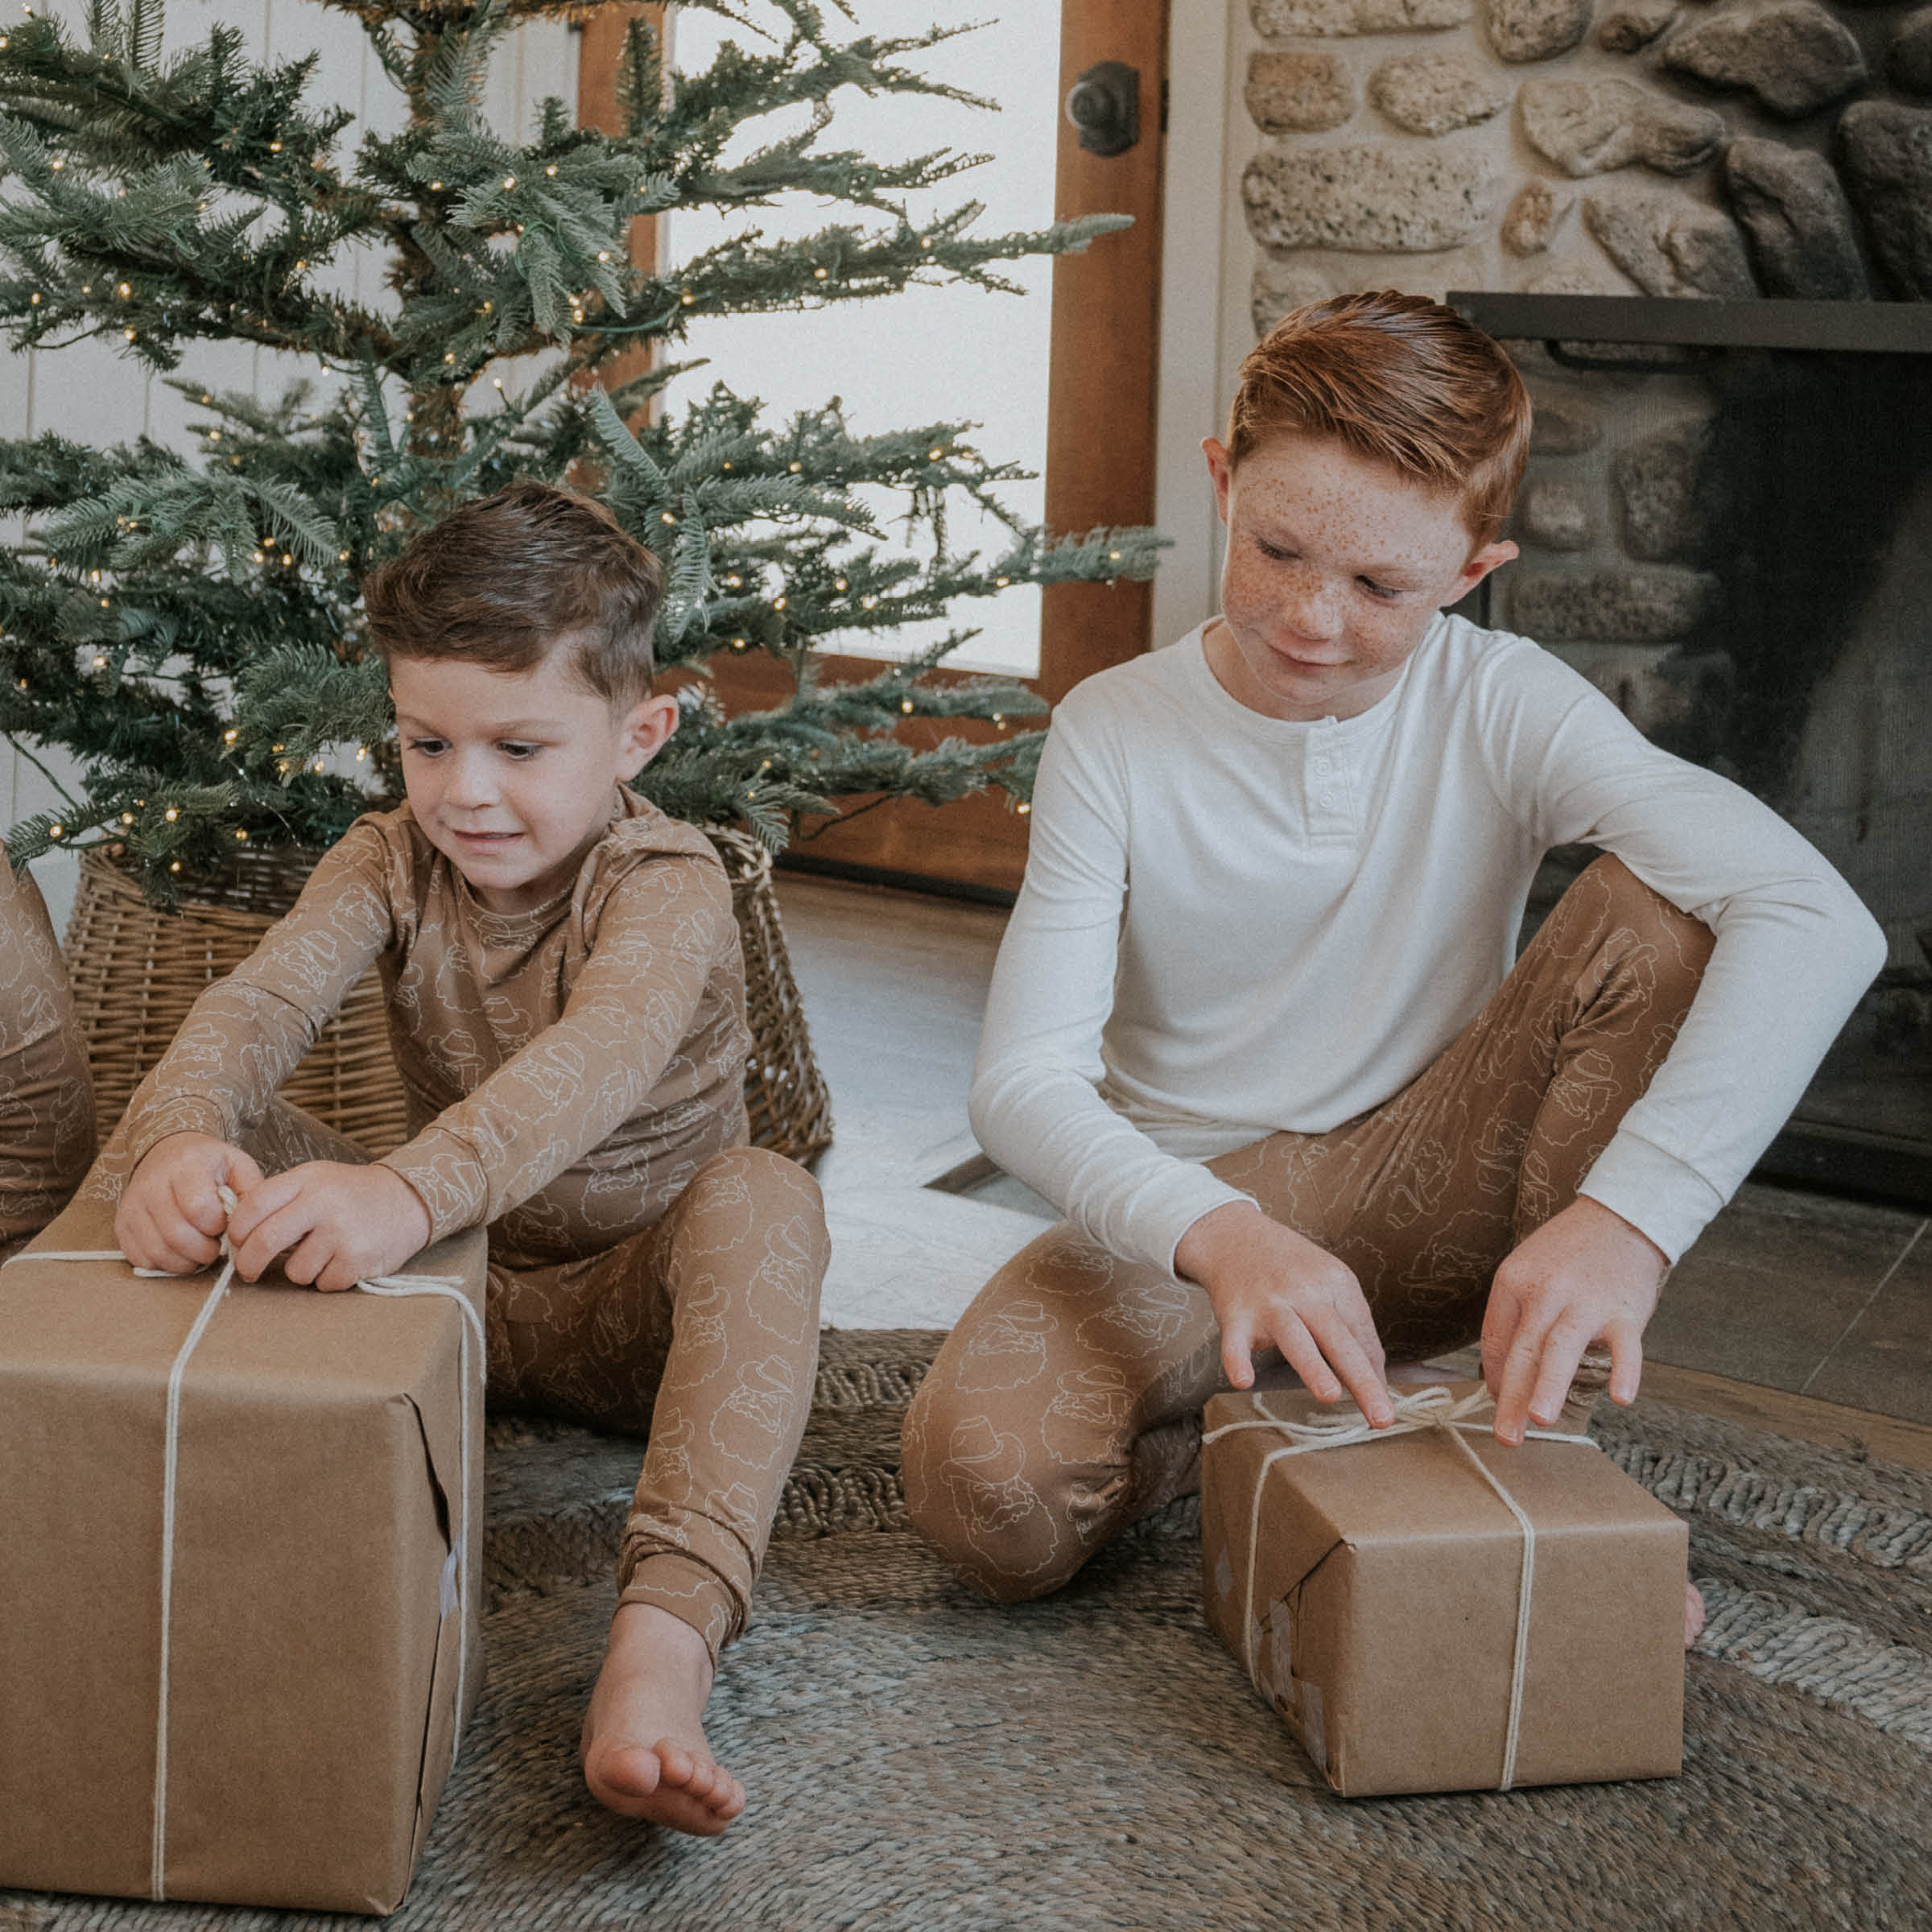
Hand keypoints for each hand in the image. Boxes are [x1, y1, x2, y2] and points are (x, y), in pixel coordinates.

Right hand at [117, 1133, 265, 1273]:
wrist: (167, 1153)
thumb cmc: (209, 1165)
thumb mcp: (238, 1166)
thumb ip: (252, 1192)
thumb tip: (259, 1224)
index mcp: (186, 1166)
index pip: (199, 1208)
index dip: (217, 1226)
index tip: (224, 1224)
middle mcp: (152, 1184)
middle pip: (177, 1235)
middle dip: (204, 1251)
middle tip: (215, 1247)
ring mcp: (133, 1205)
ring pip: (158, 1251)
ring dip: (186, 1261)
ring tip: (200, 1251)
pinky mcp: (122, 1224)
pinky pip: (141, 1258)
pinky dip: (164, 1264)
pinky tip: (179, 1252)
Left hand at [224, 1161, 431, 1292]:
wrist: (408, 1199)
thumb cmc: (352, 1193)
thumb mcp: (316, 1179)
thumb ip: (279, 1197)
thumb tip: (237, 1231)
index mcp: (307, 1181)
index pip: (252, 1206)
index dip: (237, 1231)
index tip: (238, 1242)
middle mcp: (323, 1204)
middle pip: (264, 1242)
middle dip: (249, 1263)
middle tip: (250, 1270)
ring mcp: (342, 1232)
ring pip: (294, 1270)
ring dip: (301, 1270)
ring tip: (321, 1254)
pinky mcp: (358, 1259)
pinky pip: (323, 1283)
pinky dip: (328, 1278)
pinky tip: (342, 1260)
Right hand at [1176, 1202, 1393, 1426]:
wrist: (1233, 1235)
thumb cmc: (1290, 1268)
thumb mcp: (1329, 1282)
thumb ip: (1352, 1325)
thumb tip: (1378, 1377)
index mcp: (1336, 1284)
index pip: (1362, 1334)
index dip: (1375, 1374)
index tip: (1385, 1408)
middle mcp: (1306, 1292)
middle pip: (1338, 1339)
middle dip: (1362, 1379)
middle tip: (1382, 1417)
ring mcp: (1269, 1303)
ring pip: (1294, 1337)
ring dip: (1312, 1366)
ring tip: (1330, 1395)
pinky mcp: (1235, 1313)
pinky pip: (1234, 1341)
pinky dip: (1236, 1359)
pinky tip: (1243, 1380)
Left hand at [1481, 1195, 1666, 1445]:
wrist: (1620, 1217)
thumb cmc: (1568, 1253)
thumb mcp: (1526, 1271)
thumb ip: (1513, 1319)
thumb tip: (1501, 1378)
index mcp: (1513, 1282)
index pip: (1495, 1339)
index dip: (1495, 1377)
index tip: (1499, 1406)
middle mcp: (1545, 1291)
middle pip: (1523, 1351)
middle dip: (1512, 1397)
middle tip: (1506, 1437)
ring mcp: (1586, 1302)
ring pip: (1562, 1348)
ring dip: (1550, 1385)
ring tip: (1540, 1421)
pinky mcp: (1624, 1311)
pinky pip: (1624, 1346)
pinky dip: (1624, 1371)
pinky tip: (1621, 1398)